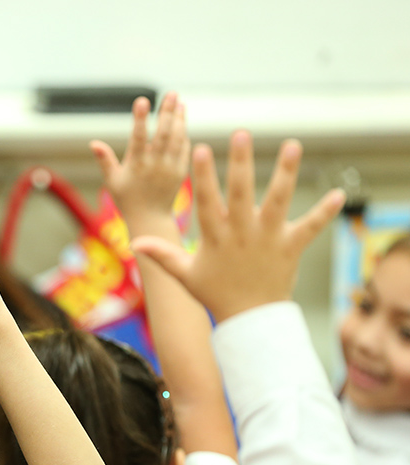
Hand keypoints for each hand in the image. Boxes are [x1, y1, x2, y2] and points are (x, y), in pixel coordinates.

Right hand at [90, 93, 188, 233]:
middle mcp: (155, 165)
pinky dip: (184, 133)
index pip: (139, 137)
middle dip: (167, 111)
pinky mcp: (181, 172)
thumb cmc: (127, 199)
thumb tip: (93, 143)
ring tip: (179, 101)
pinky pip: (184, 148)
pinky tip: (182, 121)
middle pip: (164, 133)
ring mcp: (170, 168)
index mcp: (136, 165)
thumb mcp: (112, 181)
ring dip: (179, 118)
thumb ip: (105, 160)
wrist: (150, 219)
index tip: (142, 100)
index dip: (140, 118)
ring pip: (177, 138)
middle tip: (171, 93)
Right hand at [132, 132, 345, 321]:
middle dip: (241, 163)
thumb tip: (134, 243)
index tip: (201, 149)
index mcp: (215, 237)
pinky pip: (310, 227)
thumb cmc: (216, 294)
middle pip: (242, 193)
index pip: (206, 201)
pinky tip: (339, 195)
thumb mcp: (185, 274)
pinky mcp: (290, 247)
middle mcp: (242, 234)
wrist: (249, 320)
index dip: (203, 175)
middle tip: (241, 134)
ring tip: (293, 145)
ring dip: (286, 173)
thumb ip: (162, 254)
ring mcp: (268, 239)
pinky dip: (325, 212)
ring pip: (278, 201)